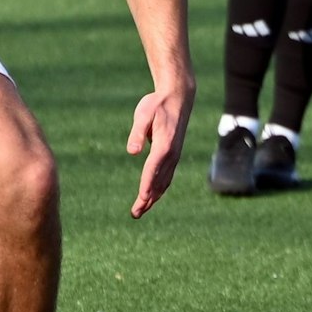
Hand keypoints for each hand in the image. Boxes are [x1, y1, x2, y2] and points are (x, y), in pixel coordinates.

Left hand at [125, 83, 191, 217]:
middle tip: (135, 214)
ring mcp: (175, 156)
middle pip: (159, 182)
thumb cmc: (157, 104)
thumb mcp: (143, 113)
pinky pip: (167, 177)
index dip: (146, 186)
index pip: (153, 169)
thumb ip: (138, 132)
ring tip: (140, 210)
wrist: (179, 97)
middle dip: (147, 199)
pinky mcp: (174, 155)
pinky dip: (160, 189)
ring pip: (164, 182)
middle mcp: (171, 154)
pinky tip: (152, 197)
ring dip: (153, 198)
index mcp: (164, 145)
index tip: (140, 200)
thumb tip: (132, 151)